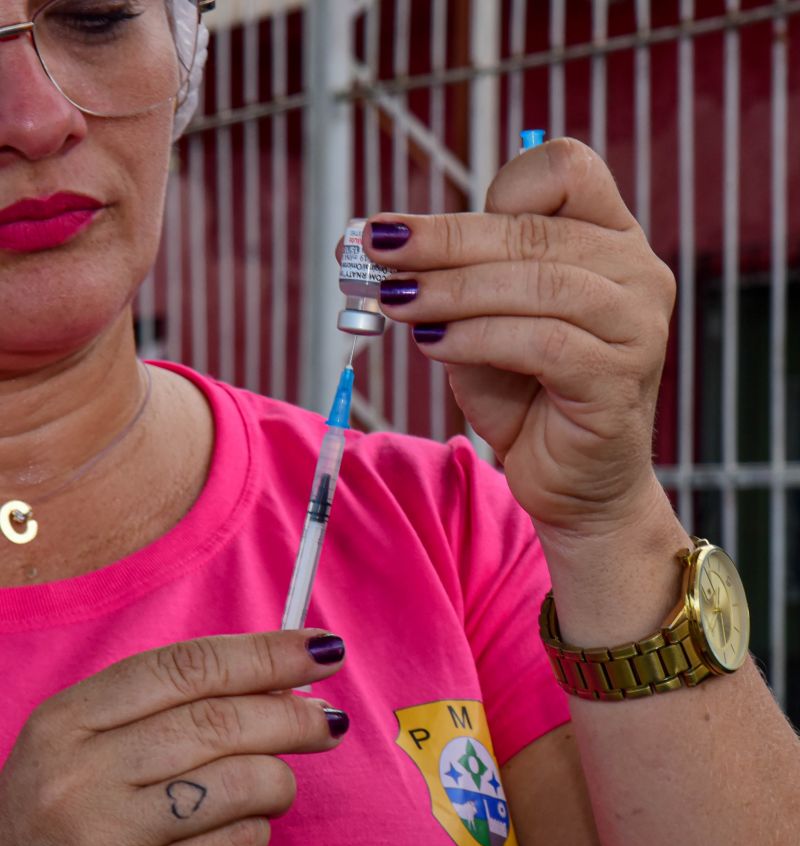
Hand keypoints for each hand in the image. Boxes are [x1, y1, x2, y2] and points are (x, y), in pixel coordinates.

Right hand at [0, 630, 346, 845]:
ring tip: (277, 786)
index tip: (319, 648)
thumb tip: (275, 684)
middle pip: (220, 721)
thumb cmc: (58, 827)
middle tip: (329, 721)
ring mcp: (109, 841)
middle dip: (293, 716)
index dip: (264, 653)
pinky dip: (257, 830)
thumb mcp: (80, 751)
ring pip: (240, 781)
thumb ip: (162, 711)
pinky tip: (242, 829)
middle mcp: (81, 776)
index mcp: (65, 722)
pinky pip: (237, 844)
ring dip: (279, 779)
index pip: (185, 668)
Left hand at [367, 138, 675, 545]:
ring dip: (453, 290)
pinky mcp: (618, 379)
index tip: (426, 227)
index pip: (565, 171)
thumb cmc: (528, 399)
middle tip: (377, 250)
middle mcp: (636, 272)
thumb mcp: (482, 324)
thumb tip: (378, 242)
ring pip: (538, 282)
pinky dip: (476, 337)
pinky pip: (541, 341)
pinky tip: (434, 345)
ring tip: (397, 302)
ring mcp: (636, 326)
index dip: (492, 191)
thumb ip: (453, 282)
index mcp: (609, 240)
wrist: (572, 484)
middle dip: (443, 240)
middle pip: (534, 231)